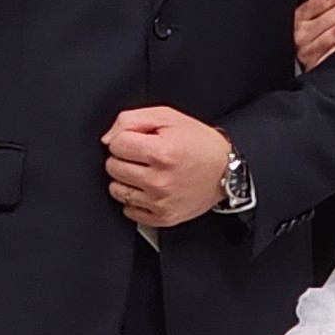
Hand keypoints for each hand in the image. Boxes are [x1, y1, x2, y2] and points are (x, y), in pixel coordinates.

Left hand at [103, 104, 236, 230]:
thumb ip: (132, 119)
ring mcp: (160, 202)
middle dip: (124, 158)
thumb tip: (108, 138)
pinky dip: (134, 200)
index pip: (116, 145)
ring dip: (126, 179)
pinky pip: (128, 210)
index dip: (125, 139)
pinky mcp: (163, 217)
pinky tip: (148, 189)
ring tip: (144, 172)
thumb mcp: (168, 117)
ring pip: (116, 190)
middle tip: (142, 156)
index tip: (138, 141)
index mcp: (161, 152)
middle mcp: (159, 180)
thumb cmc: (199, 143)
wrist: (226, 171)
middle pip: (113, 168)